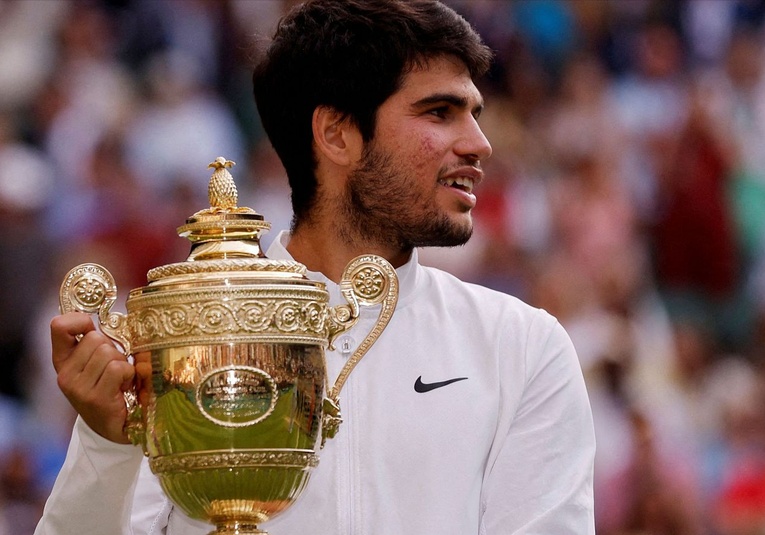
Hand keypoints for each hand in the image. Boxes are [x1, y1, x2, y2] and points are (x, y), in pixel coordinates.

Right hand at [51, 312, 134, 443]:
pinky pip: (117, 368)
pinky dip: (128, 374)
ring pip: (108, 352)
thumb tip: (109, 318)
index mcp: (62, 361)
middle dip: (113, 349)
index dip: (80, 320)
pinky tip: (124, 387)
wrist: (115, 428)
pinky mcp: (95, 398)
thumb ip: (96, 343)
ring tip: (120, 379)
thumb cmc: (111, 389)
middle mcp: (64, 374)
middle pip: (96, 337)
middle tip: (115, 368)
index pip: (59, 326)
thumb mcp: (97, 363)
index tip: (93, 329)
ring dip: (123, 363)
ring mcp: (78, 387)